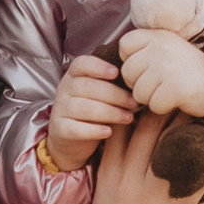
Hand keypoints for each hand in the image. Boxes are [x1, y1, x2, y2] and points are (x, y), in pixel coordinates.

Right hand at [44, 54, 133, 173]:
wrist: (71, 138)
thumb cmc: (94, 109)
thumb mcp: (100, 92)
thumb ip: (113, 83)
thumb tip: (143, 78)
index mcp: (74, 76)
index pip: (81, 64)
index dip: (99, 67)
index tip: (117, 73)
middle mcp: (64, 89)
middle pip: (88, 87)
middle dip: (115, 95)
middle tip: (134, 103)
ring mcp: (60, 109)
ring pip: (84, 108)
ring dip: (110, 112)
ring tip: (128, 117)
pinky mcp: (60, 129)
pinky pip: (76, 128)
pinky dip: (94, 130)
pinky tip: (108, 132)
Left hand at [118, 26, 203, 121]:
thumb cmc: (188, 72)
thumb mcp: (166, 51)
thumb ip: (143, 52)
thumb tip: (113, 70)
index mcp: (158, 36)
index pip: (125, 45)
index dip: (130, 60)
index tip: (147, 67)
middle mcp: (161, 47)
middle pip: (127, 72)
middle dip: (139, 84)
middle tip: (160, 83)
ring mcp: (167, 67)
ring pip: (138, 92)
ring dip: (151, 98)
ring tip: (169, 90)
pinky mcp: (174, 88)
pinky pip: (153, 105)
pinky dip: (163, 107)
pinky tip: (177, 99)